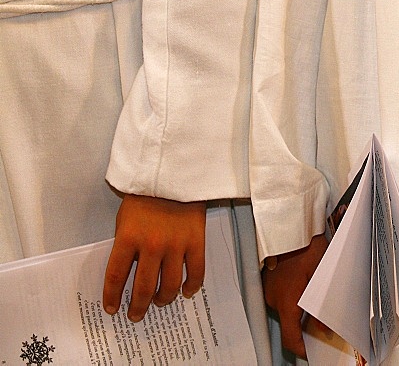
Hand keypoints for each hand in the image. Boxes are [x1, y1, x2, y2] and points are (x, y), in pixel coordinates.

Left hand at [103, 195, 206, 321]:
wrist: (174, 174)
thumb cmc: (146, 196)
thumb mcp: (125, 219)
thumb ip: (126, 246)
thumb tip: (128, 273)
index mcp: (128, 238)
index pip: (116, 277)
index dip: (113, 297)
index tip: (112, 308)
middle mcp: (151, 245)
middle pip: (144, 287)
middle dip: (138, 306)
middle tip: (136, 314)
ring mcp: (176, 245)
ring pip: (171, 285)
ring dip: (164, 299)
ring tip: (160, 302)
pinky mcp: (196, 241)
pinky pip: (196, 272)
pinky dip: (192, 286)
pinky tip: (187, 291)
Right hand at [263, 233, 328, 358]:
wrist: (290, 224)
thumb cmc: (306, 245)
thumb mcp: (321, 276)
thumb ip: (321, 307)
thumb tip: (324, 329)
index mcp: (286, 301)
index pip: (290, 337)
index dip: (301, 349)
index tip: (310, 352)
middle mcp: (274, 298)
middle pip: (289, 323)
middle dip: (304, 327)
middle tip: (322, 325)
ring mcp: (269, 289)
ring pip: (285, 309)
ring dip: (299, 309)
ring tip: (316, 301)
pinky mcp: (268, 281)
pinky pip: (281, 296)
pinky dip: (292, 297)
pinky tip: (304, 286)